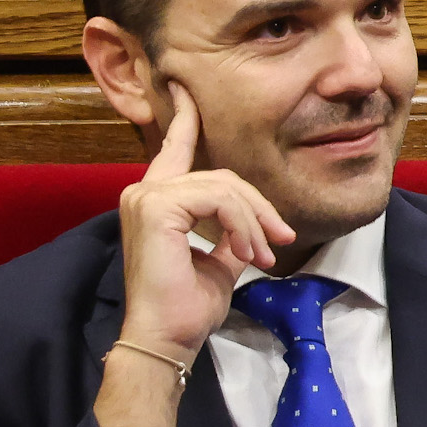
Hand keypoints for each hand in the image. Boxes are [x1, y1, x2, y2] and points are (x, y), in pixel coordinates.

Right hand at [118, 82, 291, 363]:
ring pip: (225, 186)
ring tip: (262, 256)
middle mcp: (145, 191)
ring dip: (254, 222)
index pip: (175, 148)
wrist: (166, 338)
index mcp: (156, 200)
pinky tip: (247, 254)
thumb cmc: (187, 306)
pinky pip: (220, 199)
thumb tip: (253, 227)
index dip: (185, 118)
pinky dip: (243, 226)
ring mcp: (147, 196)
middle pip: (222, 175)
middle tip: (281, 239)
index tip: (188, 88)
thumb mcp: (219, 261)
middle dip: (259, 206)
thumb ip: (231, 234)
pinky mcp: (157, 206)